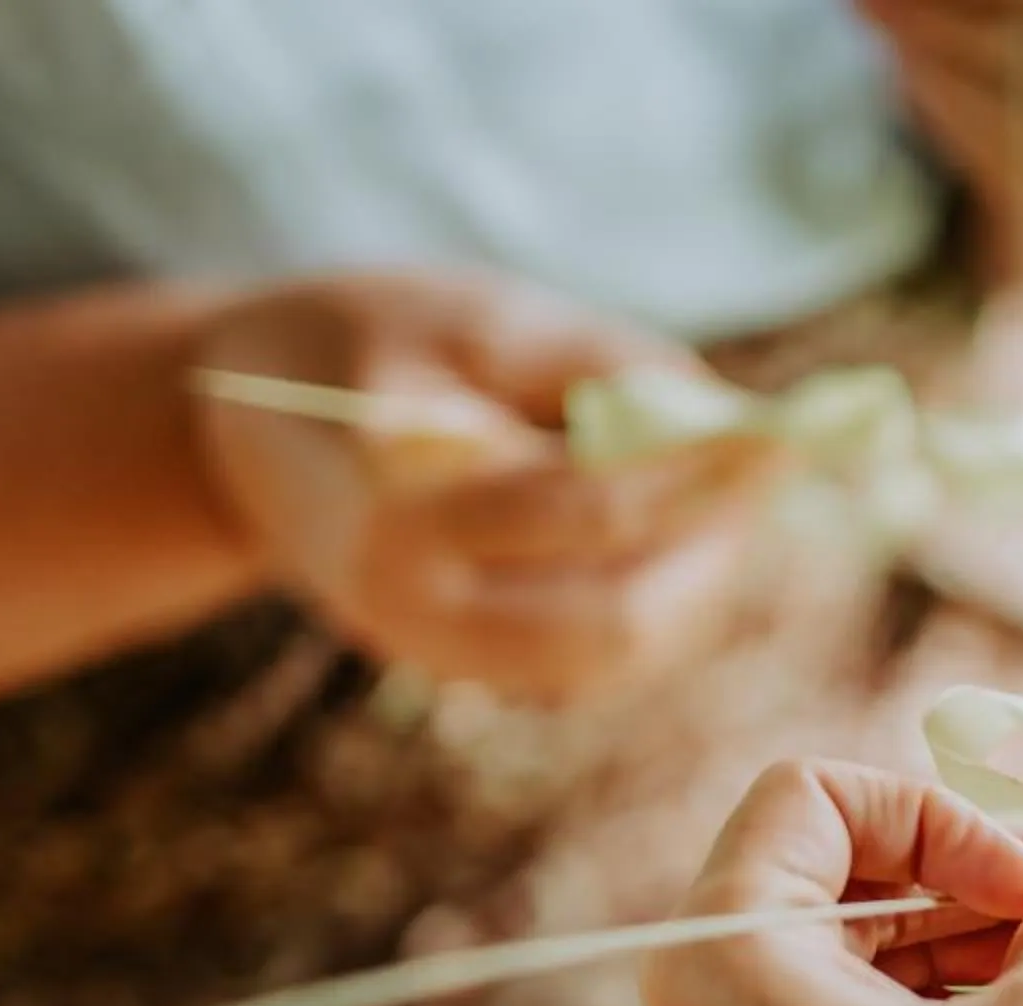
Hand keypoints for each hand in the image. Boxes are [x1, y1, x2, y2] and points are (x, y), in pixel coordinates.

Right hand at [196, 270, 781, 704]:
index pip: (589, 505)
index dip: (701, 473)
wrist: (242, 431)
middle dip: (711, 548)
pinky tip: (679, 547)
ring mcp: (430, 651)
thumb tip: (734, 417)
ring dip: (694, 588)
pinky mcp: (455, 672)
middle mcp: (407, 599)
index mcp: (398, 493)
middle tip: (766, 476)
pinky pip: (586, 667)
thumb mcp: (477, 315)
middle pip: (615, 612)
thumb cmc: (371, 343)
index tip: (781, 435)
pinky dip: (655, 613)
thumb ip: (603, 365)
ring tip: (729, 504)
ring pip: (613, 656)